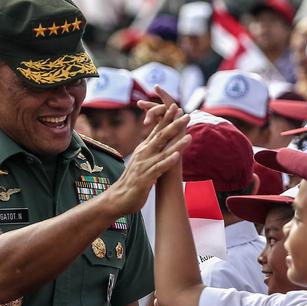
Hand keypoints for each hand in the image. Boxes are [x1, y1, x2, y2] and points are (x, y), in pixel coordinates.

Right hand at [106, 96, 189, 216]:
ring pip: (162, 151)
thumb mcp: (142, 163)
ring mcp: (144, 166)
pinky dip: (168, 161)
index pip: (156, 130)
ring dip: (176, 143)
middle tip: (186, 115)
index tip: (175, 107)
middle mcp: (143, 154)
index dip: (166, 118)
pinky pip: (159, 168)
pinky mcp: (145, 178)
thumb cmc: (132, 182)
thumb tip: (159, 144)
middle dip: (174, 125)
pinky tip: (177, 156)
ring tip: (189, 135)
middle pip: (161, 137)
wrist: (117, 199)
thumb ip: (150, 153)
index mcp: (143, 149)